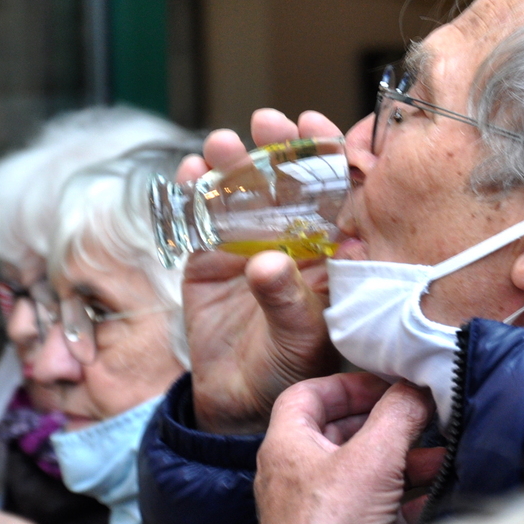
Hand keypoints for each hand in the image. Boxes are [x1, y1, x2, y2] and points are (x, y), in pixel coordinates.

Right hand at [179, 109, 344, 433]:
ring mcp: (249, 242)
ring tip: (222, 144)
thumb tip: (268, 262)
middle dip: (279, 146)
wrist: (239, 401)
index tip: (314, 125)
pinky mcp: (210, 255)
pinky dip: (193, 190)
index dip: (328, 154)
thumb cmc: (289, 370)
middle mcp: (292, 237)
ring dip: (234, 162)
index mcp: (327, 250)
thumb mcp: (298, 339)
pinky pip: (202, 215)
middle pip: (288, 179)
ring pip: (244, 190)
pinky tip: (188, 171)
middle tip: (267, 122)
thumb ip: (287, 300)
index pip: (335, 191)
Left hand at [254, 372, 443, 523]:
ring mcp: (317, 507)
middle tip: (417, 415)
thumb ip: (397, 414)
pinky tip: (435, 488)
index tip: (382, 383)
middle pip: (342, 432)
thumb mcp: (372, 457)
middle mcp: (296, 474)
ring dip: (403, 459)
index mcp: (287, 445)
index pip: (308, 395)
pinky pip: (373, 505)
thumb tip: (416, 388)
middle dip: (385, 423)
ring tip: (439, 454)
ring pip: (363, 470)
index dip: (346, 384)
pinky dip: (403, 494)